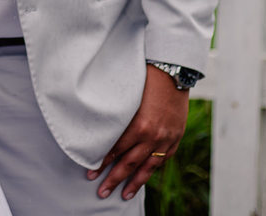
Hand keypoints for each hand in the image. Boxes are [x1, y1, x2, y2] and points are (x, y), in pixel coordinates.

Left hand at [85, 65, 188, 200]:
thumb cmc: (145, 79)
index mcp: (138, 125)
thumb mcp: (127, 98)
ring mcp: (166, 138)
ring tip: (123, 195)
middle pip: (129, 163)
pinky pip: (163, 158)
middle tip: (101, 192)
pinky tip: (144, 176)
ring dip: (134, 183)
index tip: (90, 172)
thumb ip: (118, 118)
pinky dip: (152, 168)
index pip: (115, 150)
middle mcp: (152, 135)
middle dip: (113, 179)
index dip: (101, 163)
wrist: (172, 71)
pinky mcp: (175, 136)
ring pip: (147, 166)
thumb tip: (101, 132)